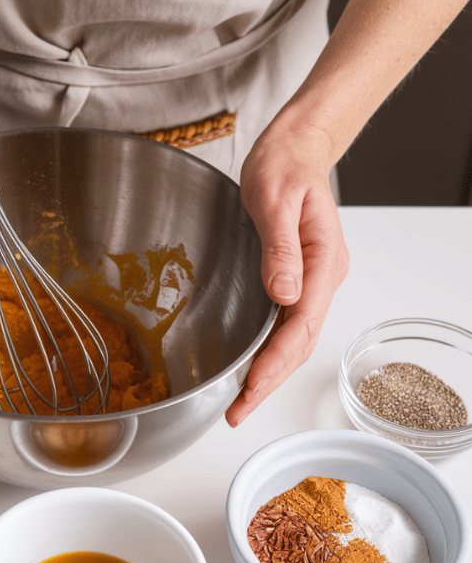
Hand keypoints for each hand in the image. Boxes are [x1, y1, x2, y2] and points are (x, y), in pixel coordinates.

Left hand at [225, 117, 348, 426]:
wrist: (292, 150)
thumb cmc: (283, 167)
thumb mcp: (275, 198)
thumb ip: (280, 247)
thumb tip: (284, 294)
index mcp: (324, 261)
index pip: (301, 324)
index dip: (275, 360)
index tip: (251, 386)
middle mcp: (322, 277)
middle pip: (299, 342)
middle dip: (269, 381)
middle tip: (237, 412)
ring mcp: (311, 281)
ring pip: (293, 339)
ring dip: (269, 373)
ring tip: (241, 403)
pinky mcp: (296, 279)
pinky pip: (285, 325)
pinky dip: (269, 352)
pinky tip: (251, 368)